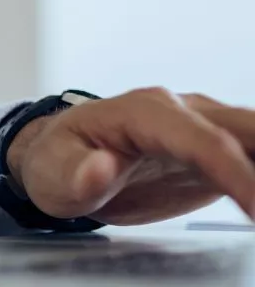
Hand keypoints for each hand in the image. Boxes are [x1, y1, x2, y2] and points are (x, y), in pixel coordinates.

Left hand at [7, 88, 254, 224]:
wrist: (59, 159)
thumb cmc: (55, 163)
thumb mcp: (52, 174)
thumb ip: (77, 174)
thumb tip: (102, 168)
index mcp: (142, 112)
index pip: (201, 140)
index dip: (235, 173)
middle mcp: (178, 112)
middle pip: (243, 129)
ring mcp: (197, 128)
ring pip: (251, 137)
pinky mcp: (208, 152)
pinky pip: (248, 157)